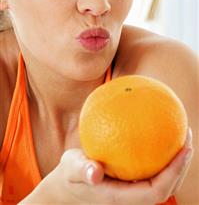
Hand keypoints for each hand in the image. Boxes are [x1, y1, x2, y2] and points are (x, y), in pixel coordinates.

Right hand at [19, 128, 192, 204]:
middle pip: (167, 187)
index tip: (184, 148)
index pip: (156, 191)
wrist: (66, 190)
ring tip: (180, 135)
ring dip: (175, 161)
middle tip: (187, 136)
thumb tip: (94, 172)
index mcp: (121, 199)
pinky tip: (158, 136)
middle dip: (181, 165)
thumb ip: (83, 171)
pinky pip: (150, 170)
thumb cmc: (69, 178)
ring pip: (162, 180)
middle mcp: (131, 198)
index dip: (174, 173)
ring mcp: (131, 192)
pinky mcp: (129, 183)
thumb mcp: (71, 170)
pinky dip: (160, 157)